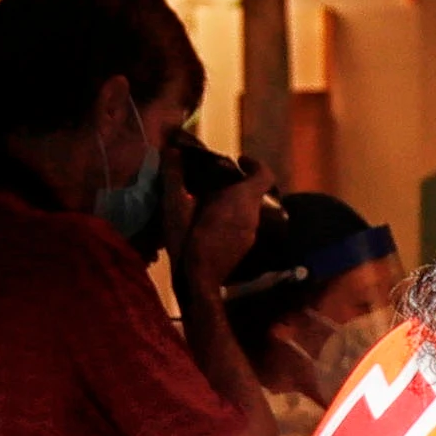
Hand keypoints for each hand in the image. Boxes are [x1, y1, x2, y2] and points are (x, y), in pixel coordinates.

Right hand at [182, 162, 271, 289]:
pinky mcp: (244, 249)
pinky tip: (210, 223)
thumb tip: (171, 152)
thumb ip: (174, 177)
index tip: (238, 160)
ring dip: (234, 201)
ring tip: (209, 200)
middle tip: (215, 179)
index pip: (264, 174)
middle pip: (255, 192)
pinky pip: (243, 225)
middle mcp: (252, 216)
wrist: (198, 283)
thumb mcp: (175, 206)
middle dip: (238, 182)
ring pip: (248, 210)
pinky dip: (232, 218)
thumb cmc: (188, 241)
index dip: (254, 163)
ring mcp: (250, 235)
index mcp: (242, 200)